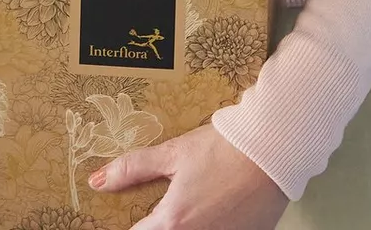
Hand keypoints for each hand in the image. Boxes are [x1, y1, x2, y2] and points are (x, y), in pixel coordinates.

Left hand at [89, 124, 287, 229]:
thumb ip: (132, 169)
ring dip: (186, 223)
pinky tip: (217, 204)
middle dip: (159, 223)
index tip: (128, 215)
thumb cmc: (222, 148)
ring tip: (196, 198)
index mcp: (173, 224)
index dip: (130, 225)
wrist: (273, 148)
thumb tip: (97, 181)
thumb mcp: (173, 153)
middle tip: (164, 202)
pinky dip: (213, 223)